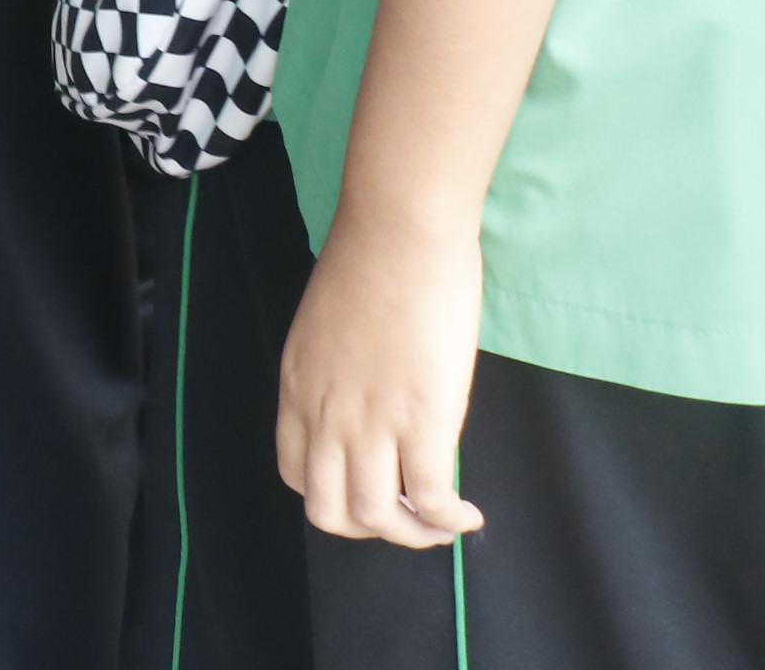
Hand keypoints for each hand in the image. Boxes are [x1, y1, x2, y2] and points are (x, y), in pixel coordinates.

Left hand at [278, 211, 489, 547]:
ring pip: (377, 517)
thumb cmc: (370, 259)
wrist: (399, 229)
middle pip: (328, 511)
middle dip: (368, 529)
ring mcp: (370, 421)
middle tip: (404, 517)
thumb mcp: (324, 325)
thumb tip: (364, 395)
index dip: (332, 495)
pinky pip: (430, 499)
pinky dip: (449, 520)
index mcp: (297, 388)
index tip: (369, 488)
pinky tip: (468, 514)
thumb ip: (335, 371)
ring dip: (412, 535)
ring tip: (442, 523)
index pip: (295, 473)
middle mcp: (324, 414)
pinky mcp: (421, 420)